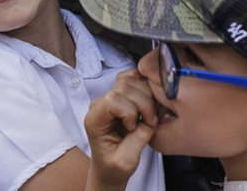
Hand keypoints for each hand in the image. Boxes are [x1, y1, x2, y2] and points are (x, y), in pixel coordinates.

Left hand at [84, 70, 157, 189]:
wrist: (110, 166)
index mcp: (94, 120)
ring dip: (147, 95)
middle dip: (143, 103)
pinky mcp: (121, 94)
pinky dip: (146, 87)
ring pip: (131, 79)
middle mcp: (99, 104)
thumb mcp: (126, 161)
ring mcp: (110, 96)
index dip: (130, 111)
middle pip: (124, 86)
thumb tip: (152, 119)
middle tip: (149, 122)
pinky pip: (134, 78)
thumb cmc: (114, 166)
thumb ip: (138, 139)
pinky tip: (149, 105)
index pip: (112, 100)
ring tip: (148, 115)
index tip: (134, 128)